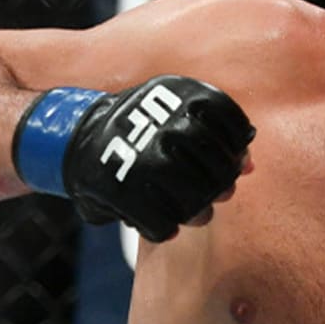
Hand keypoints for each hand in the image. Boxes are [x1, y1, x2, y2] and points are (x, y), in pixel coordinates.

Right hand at [13, 75, 255, 240]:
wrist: (74, 137)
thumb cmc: (138, 132)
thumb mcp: (174, 120)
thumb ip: (215, 140)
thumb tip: (250, 166)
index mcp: (179, 95)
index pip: (232, 125)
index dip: (235, 152)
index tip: (227, 164)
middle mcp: (164, 124)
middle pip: (218, 171)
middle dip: (220, 188)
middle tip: (212, 194)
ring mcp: (143, 157)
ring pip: (195, 202)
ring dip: (197, 212)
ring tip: (190, 210)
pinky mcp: (121, 189)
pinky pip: (162, 224)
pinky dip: (165, 228)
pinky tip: (161, 220)